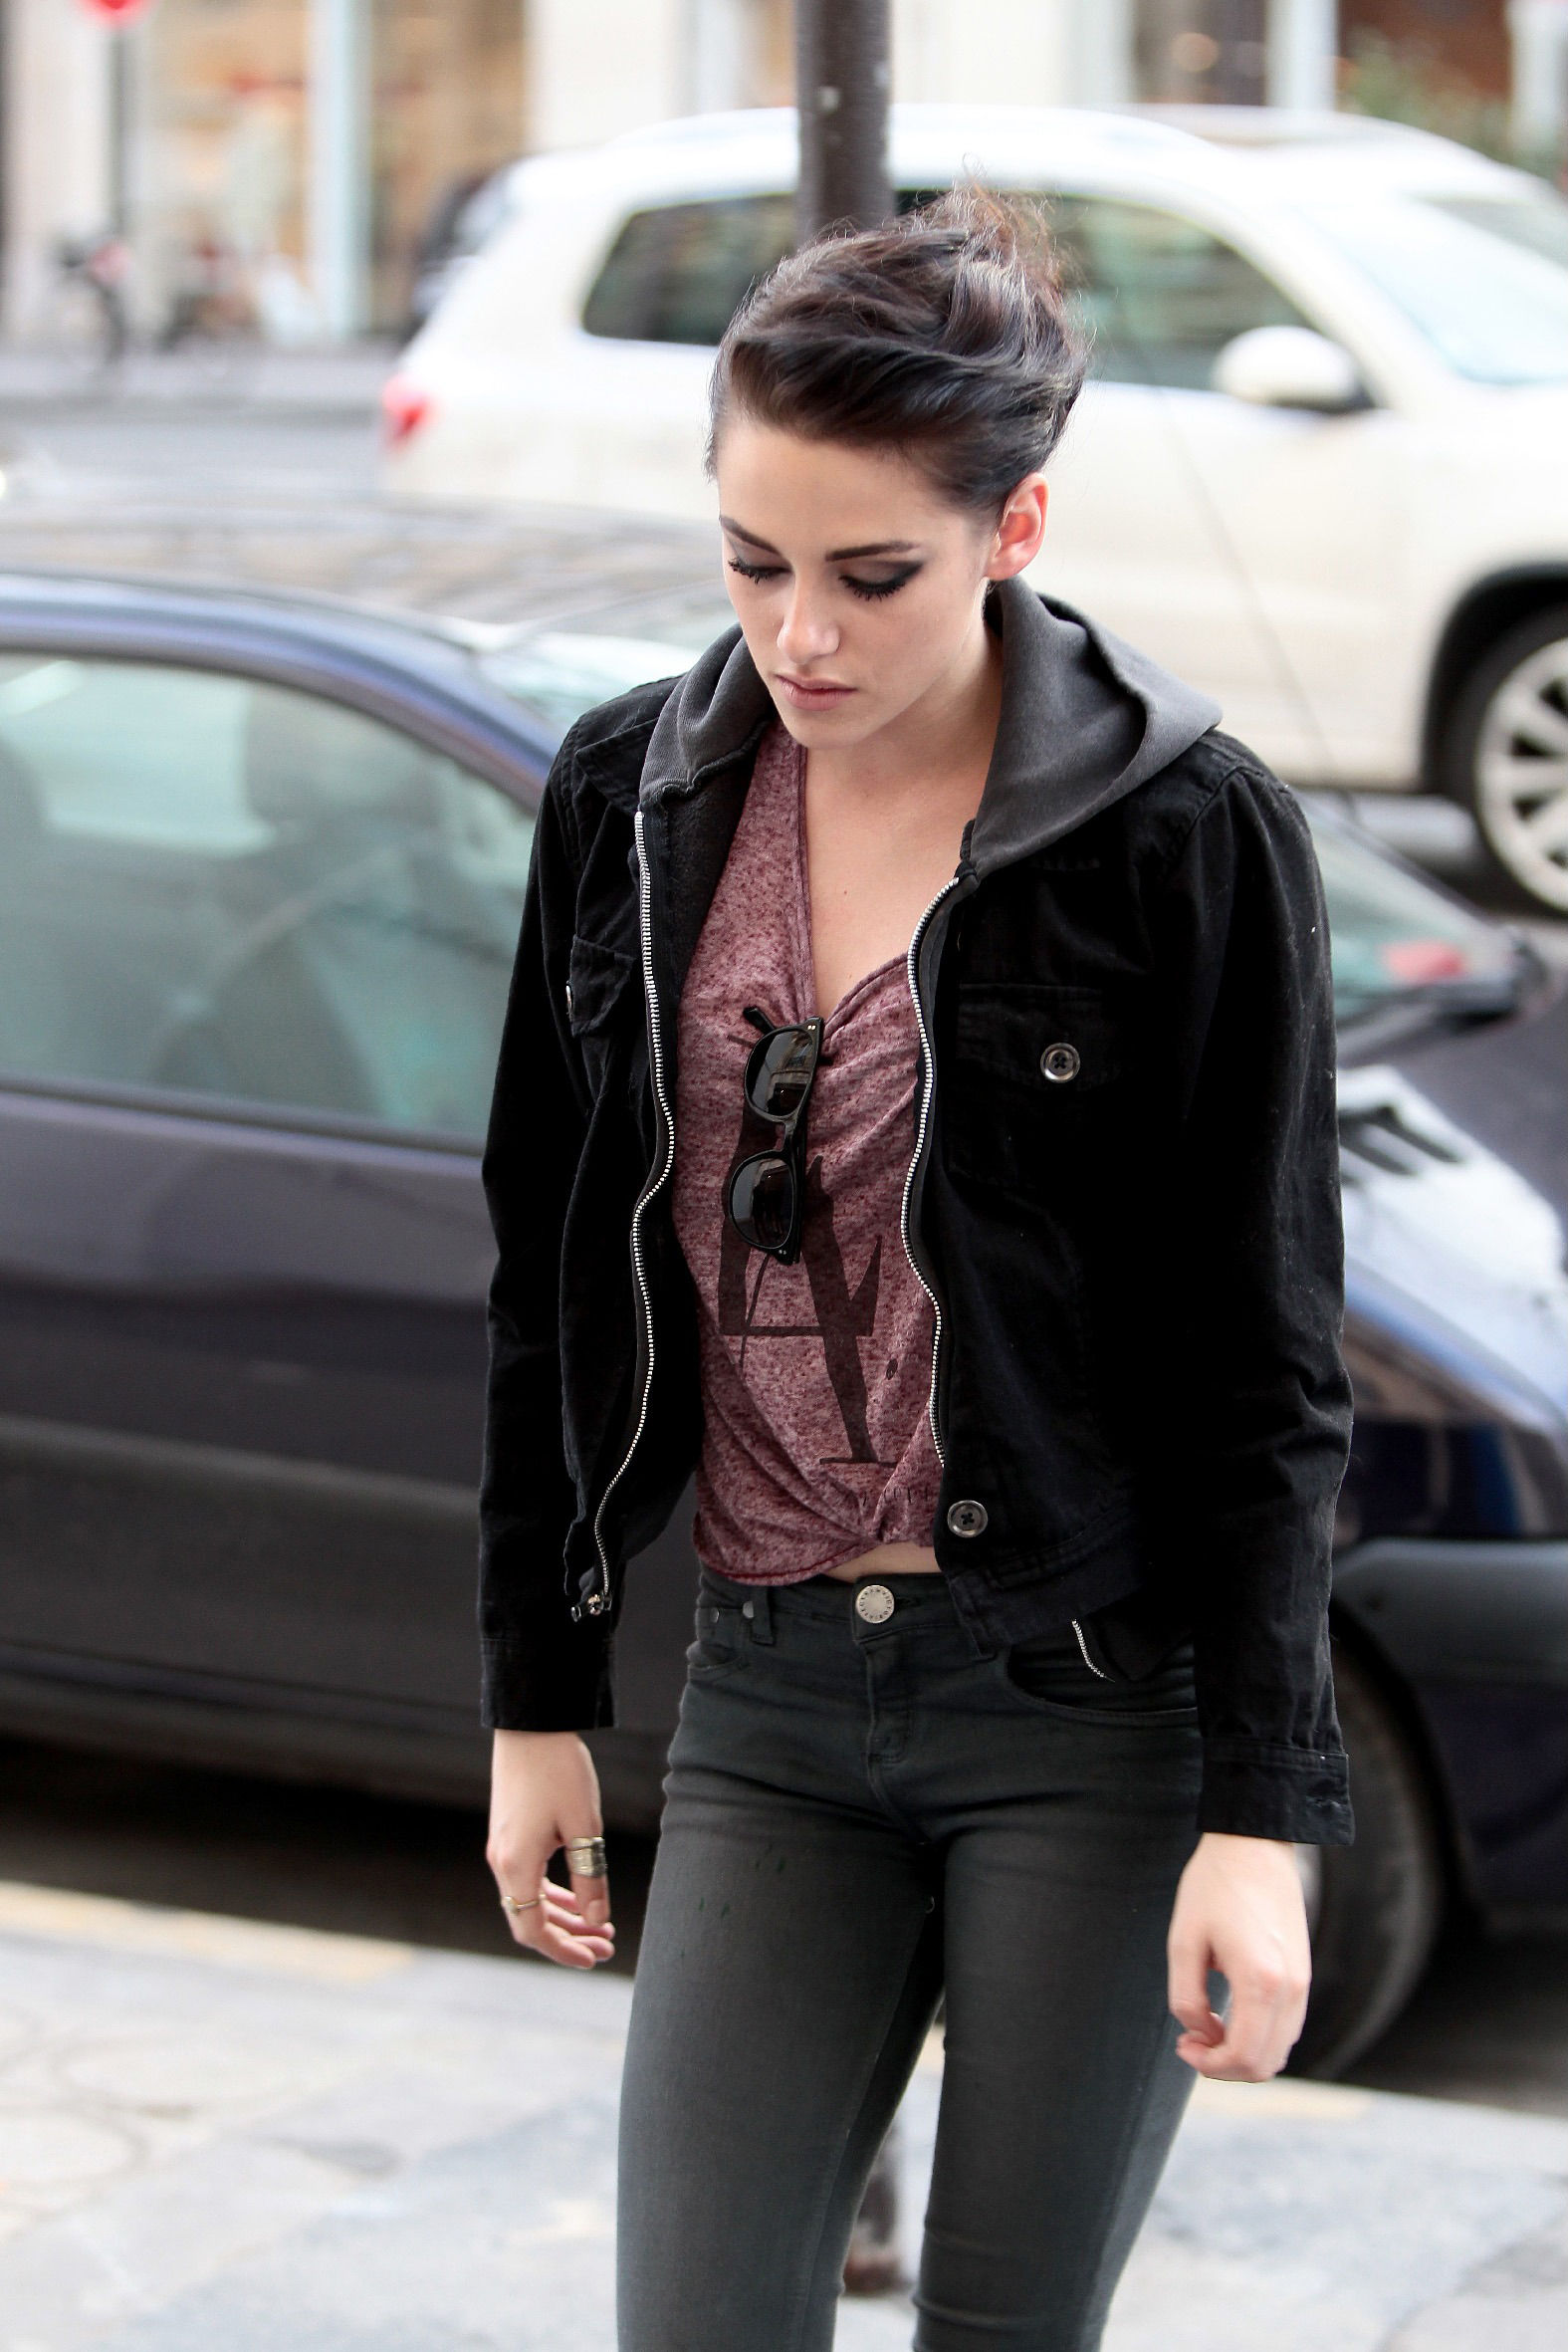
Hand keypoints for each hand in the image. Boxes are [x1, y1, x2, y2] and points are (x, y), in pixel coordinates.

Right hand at [486, 1729, 615, 1969]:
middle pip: (530, 1921)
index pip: (534, 1931)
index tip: (594, 1959)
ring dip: (564, 1917)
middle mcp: (501, 1863)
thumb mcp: (584, 1827)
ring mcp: (502, 1849)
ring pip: (530, 1901)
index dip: (563, 1951)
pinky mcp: (508, 1836)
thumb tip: (597, 1922)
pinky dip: (553, 1895)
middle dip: (568, 1938)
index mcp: (516, 1865)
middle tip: (606, 1946)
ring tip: (600, 1927)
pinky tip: (579, 1897)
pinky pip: (528, 1879)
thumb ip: (591, 1878)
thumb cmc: (559, 1771)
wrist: (531, 1725)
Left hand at [1167, 1832, 1310, 2080]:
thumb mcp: (1183, 1941)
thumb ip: (1186, 1998)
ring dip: (1243, 2053)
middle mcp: (1291, 1989)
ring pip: (1280, 2050)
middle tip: (1190, 2041)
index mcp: (1261, 1982)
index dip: (1210, 2066)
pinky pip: (1286, 2027)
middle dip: (1225, 2066)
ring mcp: (1302, 1983)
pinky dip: (1260, 2036)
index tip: (1183, 2046)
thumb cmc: (1214, 1886)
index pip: (1245, 2057)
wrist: (1254, 1844)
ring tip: (1207, 2028)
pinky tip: (1230, 2015)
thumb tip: (1201, 2034)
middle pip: (1266, 2064)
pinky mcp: (1302, 1974)